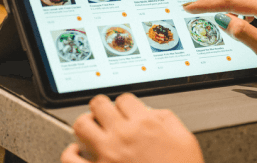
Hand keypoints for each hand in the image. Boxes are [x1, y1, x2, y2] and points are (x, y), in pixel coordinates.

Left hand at [61, 93, 203, 162]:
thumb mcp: (185, 139)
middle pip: (99, 105)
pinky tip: (77, 151)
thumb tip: (153, 113)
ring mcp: (107, 155)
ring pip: (81, 125)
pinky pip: (70, 159)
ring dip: (86, 123)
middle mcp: (123, 136)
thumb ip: (167, 120)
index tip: (127, 110)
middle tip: (106, 113)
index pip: (124, 99)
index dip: (126, 103)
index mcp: (145, 124)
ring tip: (92, 127)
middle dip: (103, 107)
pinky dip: (70, 153)